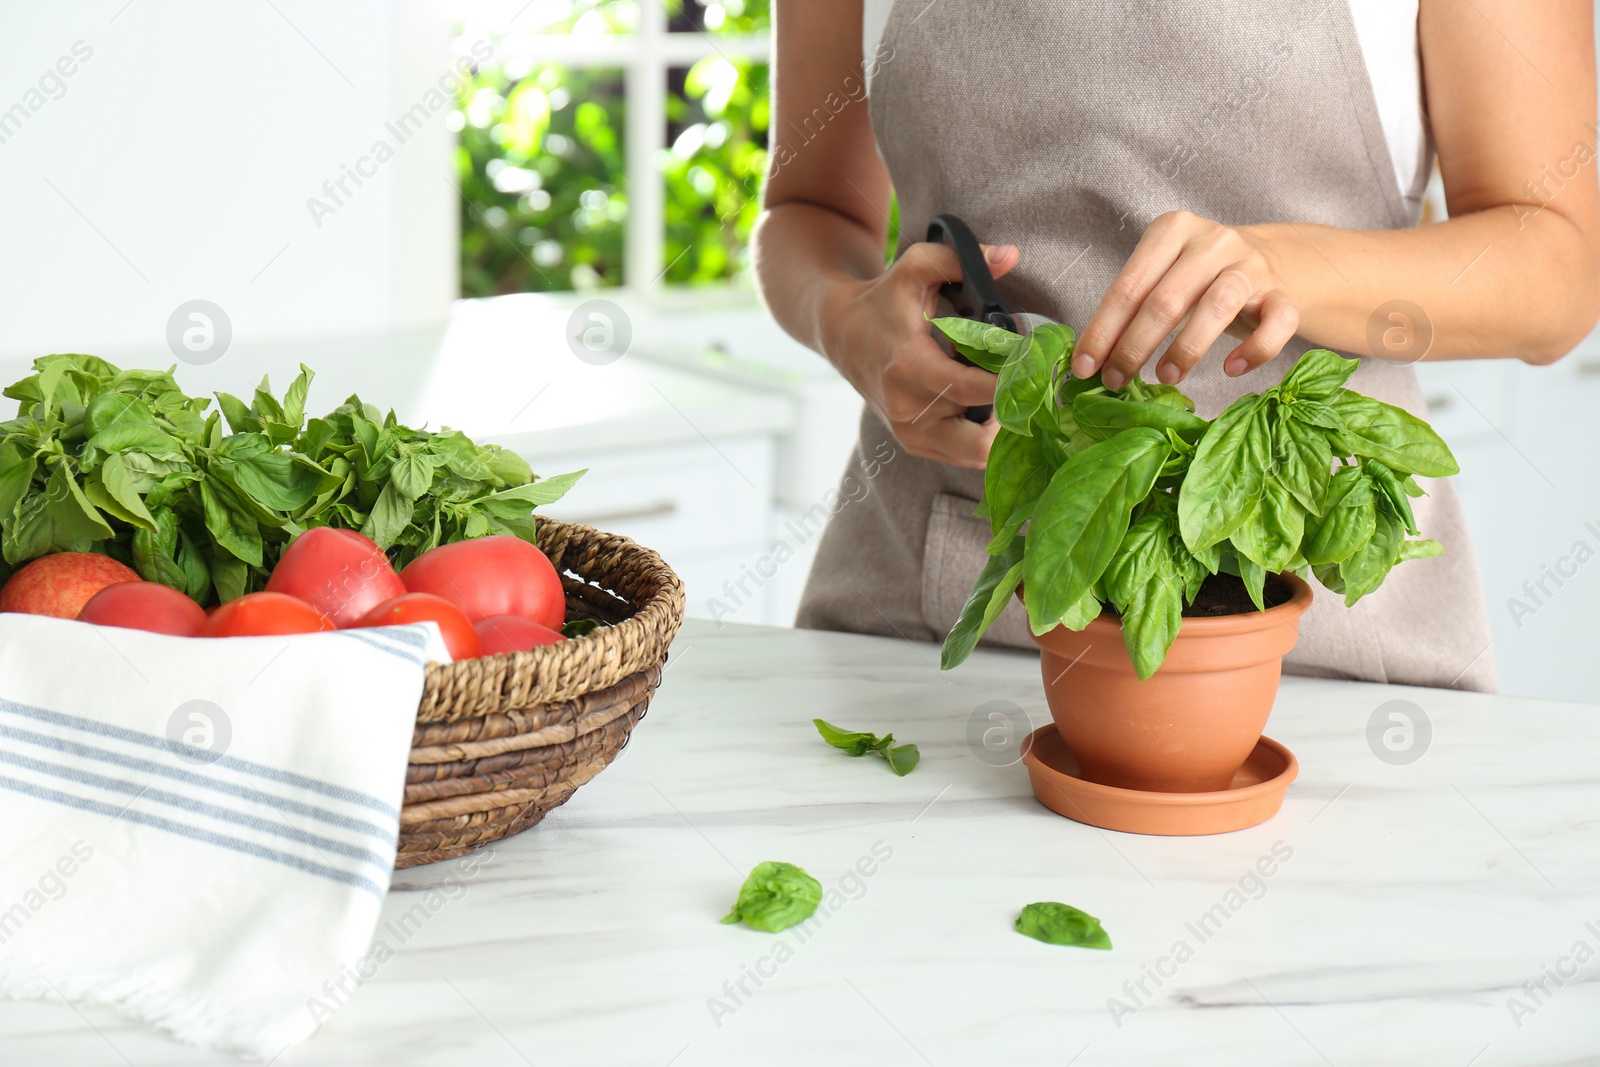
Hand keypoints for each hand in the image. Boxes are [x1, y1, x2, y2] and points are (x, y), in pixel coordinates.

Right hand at [818, 241, 1019, 469]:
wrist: (842, 334)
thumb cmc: (884, 300)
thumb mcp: (915, 268)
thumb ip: (960, 259)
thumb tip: (1009, 256)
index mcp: (909, 368)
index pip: (972, 389)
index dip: (1011, 382)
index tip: (1035, 367)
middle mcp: (907, 409)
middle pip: (980, 436)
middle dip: (1011, 415)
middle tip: (1029, 389)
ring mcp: (909, 432)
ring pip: (975, 453)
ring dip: (1000, 430)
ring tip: (1011, 398)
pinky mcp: (914, 444)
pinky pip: (962, 456)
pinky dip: (984, 437)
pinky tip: (992, 408)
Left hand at [1072, 211, 1298, 388]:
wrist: (1268, 261)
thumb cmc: (1198, 278)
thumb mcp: (1161, 277)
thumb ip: (1131, 308)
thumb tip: (1092, 359)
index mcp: (1172, 230)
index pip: (1128, 286)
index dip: (1103, 330)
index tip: (1084, 367)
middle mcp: (1212, 240)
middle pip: (1166, 299)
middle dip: (1134, 346)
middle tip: (1116, 380)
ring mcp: (1250, 264)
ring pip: (1217, 307)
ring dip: (1185, 349)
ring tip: (1165, 377)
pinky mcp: (1281, 292)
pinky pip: (1275, 323)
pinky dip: (1255, 349)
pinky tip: (1232, 369)